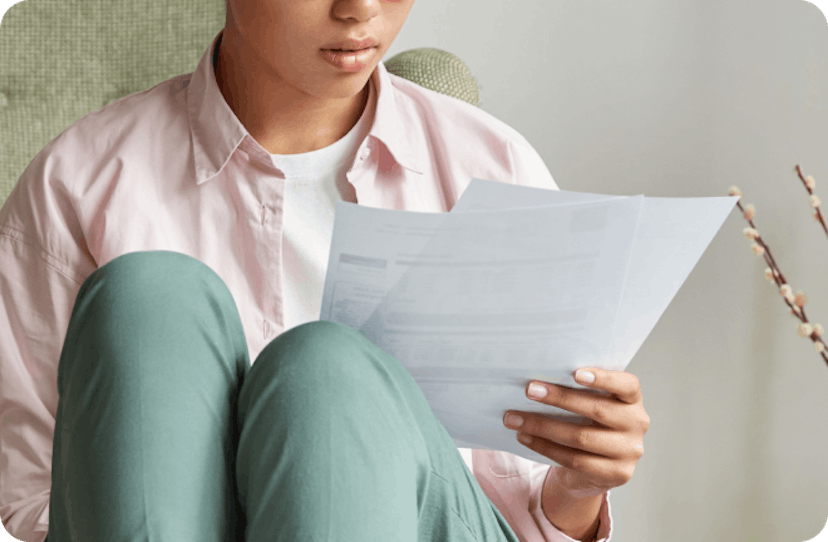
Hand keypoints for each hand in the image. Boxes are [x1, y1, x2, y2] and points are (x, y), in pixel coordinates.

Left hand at [502, 368, 648, 498]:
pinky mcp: (616, 474)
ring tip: (515, 418)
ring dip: (543, 426)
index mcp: (632, 400)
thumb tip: (538, 378)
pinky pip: (574, 460)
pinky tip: (525, 437)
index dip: (604, 378)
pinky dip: (545, 447)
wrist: (596, 467)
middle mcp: (637, 423)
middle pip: (597, 410)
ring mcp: (629, 451)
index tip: (575, 373)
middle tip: (529, 390)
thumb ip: (579, 390)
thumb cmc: (589, 423)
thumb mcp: (592, 403)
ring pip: (581, 437)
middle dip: (559, 399)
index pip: (628, 385)